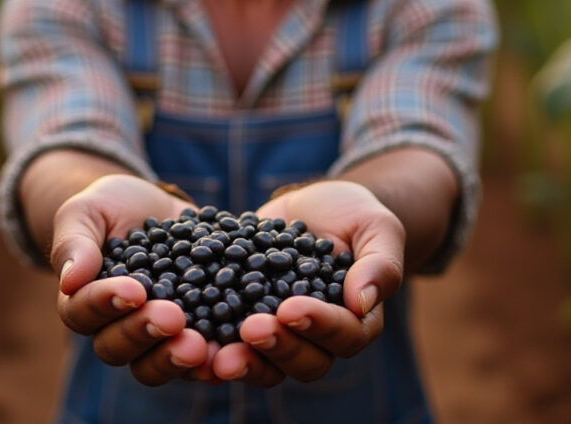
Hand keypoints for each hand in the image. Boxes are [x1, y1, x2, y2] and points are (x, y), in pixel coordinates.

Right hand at [51, 174, 209, 384]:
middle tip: (172, 318)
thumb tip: (70, 281)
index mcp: (82, 302)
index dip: (106, 305)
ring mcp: (154, 338)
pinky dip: (212, 360)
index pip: (83, 313)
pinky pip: (198, 359)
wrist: (154, 207)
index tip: (133, 289)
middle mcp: (114, 328)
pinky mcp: (192, 335)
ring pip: (154, 365)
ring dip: (175, 359)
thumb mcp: (87, 211)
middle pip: (118, 348)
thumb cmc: (110, 207)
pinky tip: (228, 351)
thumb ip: (75, 243)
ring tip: (200, 346)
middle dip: (144, 333)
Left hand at [210, 180, 405, 386]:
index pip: (344, 335)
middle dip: (278, 347)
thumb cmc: (354, 215)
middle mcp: (318, 339)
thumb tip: (363, 303)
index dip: (319, 326)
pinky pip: (229, 344)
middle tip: (251, 329)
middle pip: (305, 362)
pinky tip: (191, 336)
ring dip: (243, 361)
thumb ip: (380, 264)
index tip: (292, 307)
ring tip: (218, 353)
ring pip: (266, 365)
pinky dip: (211, 345)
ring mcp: (279, 335)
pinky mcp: (243, 321)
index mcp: (356, 321)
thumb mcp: (376, 227)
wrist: (312, 206)